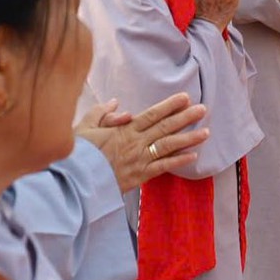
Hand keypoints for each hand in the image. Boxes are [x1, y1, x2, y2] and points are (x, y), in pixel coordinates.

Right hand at [78, 93, 209, 193]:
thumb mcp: (83, 128)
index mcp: (123, 130)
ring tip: (206, 132)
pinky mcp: (139, 176)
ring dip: (189, 139)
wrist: (73, 182)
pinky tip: (193, 156)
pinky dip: (178, 161)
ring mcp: (139, 160)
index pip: (151, 115)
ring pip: (169, 146)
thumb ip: (100, 114)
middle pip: (165, 127)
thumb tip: (115, 103)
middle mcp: (135, 143)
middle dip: (185, 117)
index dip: (169, 106)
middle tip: (203, 109)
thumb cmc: (77, 154)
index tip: (185, 98)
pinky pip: (163, 167)